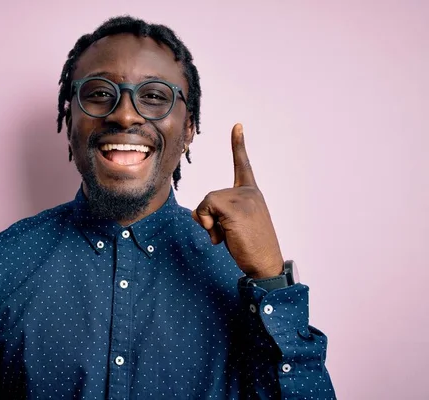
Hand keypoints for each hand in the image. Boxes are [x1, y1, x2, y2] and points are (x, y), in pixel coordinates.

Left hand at [192, 123, 283, 278]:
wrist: (265, 264)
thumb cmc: (249, 247)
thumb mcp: (231, 225)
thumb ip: (216, 213)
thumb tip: (193, 213)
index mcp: (251, 193)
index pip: (243, 165)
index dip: (238, 145)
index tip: (237, 126)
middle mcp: (249, 192)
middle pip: (210, 196)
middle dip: (209, 219)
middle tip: (227, 235)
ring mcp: (244, 198)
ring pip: (206, 202)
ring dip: (208, 223)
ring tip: (227, 236)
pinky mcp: (236, 207)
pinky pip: (206, 208)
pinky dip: (207, 224)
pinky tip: (223, 237)